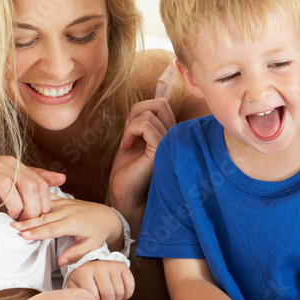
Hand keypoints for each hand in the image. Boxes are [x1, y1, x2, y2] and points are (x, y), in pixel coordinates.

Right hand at [0, 154, 64, 220]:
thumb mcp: (8, 172)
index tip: (39, 218)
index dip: (43, 203)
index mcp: (11, 163)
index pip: (38, 182)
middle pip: (27, 185)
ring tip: (13, 218)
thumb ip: (35, 176)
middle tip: (28, 222)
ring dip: (14, 206)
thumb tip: (62, 178)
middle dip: (32, 208)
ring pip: (7, 187)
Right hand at [11, 196, 124, 265]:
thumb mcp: (92, 245)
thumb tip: (61, 262)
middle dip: (28, 222)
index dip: (37, 232)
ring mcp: (64, 203)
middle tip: (12, 226)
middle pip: (43, 217)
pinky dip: (34, 199)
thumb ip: (76, 253)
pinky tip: (22, 199)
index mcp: (73, 223)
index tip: (24, 235)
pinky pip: (46, 197)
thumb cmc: (98, 232)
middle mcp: (67, 211)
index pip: (52, 228)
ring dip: (28, 210)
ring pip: (43, 206)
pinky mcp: (62, 200)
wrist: (107, 216)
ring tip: (13, 214)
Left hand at [66, 260, 134, 299]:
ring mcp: (112, 265)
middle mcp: (99, 266)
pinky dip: (126, 296)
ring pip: (120, 291)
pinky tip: (119, 297)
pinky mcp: (122, 266)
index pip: (94, 295)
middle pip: (108, 294)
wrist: (91, 266)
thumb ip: (79, 299)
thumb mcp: (75, 289)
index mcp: (84, 272)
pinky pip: (130, 286)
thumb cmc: (83, 281)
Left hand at [109, 97, 175, 221]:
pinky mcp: (160, 150)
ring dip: (131, 125)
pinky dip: (130, 130)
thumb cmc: (128, 172)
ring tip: (126, 143)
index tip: (130, 130)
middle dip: (138, 110)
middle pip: (161, 103)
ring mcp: (169, 144)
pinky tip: (126, 146)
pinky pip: (146, 125)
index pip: (162, 105)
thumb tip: (144, 106)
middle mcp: (174, 138)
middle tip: (128, 131)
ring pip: (150, 113)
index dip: (141, 110)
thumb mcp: (134, 140)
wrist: (125, 196)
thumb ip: (142, 123)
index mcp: (170, 135)